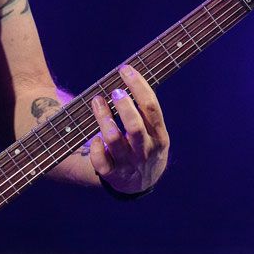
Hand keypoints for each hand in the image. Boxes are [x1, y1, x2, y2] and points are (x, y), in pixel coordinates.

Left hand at [87, 64, 169, 194]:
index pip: (151, 107)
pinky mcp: (112, 175)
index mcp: (159, 135)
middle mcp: (145, 149)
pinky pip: (101, 162)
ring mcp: (129, 163)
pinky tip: (94, 138)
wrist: (141, 183)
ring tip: (96, 102)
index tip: (125, 69)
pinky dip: (96, 148)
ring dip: (103, 119)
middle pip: (135, 126)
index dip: (138, 86)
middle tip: (114, 91)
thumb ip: (145, 108)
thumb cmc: (145, 145)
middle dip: (123, 106)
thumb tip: (128, 73)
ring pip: (114, 141)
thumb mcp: (154, 130)